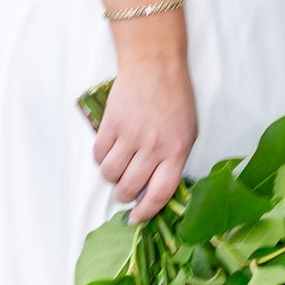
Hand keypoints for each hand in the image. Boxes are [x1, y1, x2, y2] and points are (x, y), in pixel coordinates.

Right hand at [93, 47, 195, 221]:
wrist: (155, 65)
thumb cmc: (175, 100)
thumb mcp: (186, 134)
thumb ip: (172, 163)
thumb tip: (150, 192)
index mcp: (176, 151)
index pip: (160, 193)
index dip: (146, 213)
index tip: (136, 219)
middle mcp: (153, 146)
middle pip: (130, 188)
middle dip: (124, 195)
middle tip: (125, 189)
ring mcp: (130, 134)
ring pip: (110, 174)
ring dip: (111, 176)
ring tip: (118, 166)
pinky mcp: (111, 123)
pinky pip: (98, 154)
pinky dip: (101, 157)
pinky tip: (110, 149)